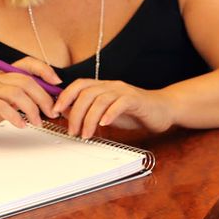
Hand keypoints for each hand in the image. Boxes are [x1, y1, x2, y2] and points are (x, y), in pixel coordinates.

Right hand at [0, 58, 59, 132]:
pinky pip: (2, 107)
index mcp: (3, 74)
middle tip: (51, 112)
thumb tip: (48, 101)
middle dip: (43, 98)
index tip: (57, 83)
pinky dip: (15, 117)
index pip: (27, 64)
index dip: (44, 70)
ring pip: (16, 93)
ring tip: (37, 122)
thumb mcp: (4, 100)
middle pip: (26, 81)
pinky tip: (20, 125)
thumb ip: (22, 97)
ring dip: (32, 109)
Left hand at [53, 79, 173, 138]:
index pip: (79, 85)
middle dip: (75, 114)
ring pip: (100, 100)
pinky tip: (104, 124)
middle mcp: (112, 85)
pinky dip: (109, 114)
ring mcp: (124, 91)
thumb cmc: (135, 112)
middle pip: (86, 94)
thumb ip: (88, 111)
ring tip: (86, 134)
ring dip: (89, 119)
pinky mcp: (136, 100)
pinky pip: (120, 104)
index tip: (55, 112)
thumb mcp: (106, 113)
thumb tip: (65, 113)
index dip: (65, 96)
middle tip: (72, 131)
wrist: (164, 109)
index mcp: (103, 86)